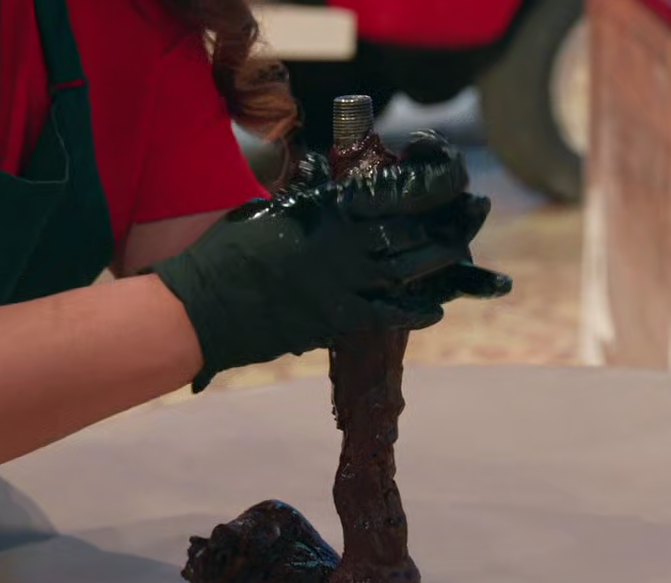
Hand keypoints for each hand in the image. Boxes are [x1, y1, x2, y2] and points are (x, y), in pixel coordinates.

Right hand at [150, 150, 480, 390]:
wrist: (202, 306)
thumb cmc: (227, 252)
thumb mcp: (272, 210)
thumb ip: (312, 202)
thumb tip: (339, 192)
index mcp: (325, 206)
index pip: (397, 188)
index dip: (435, 182)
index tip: (454, 176)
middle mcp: (342, 241)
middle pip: (415, 229)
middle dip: (449, 222)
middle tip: (469, 217)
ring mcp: (342, 282)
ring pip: (411, 269)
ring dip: (441, 261)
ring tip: (457, 254)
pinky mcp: (337, 319)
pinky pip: (391, 313)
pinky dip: (418, 310)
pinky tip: (434, 306)